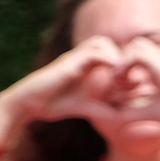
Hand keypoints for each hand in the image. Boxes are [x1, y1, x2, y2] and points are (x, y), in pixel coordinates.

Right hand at [0, 35, 123, 138]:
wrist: (27, 103)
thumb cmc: (51, 105)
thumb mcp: (84, 107)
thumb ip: (101, 108)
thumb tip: (122, 117)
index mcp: (83, 65)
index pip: (109, 54)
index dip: (124, 66)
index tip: (132, 85)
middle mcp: (79, 58)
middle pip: (107, 43)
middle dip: (122, 57)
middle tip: (128, 79)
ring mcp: (73, 58)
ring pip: (103, 42)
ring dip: (115, 57)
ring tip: (120, 78)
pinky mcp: (69, 62)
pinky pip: (95, 53)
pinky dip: (108, 62)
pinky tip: (113, 79)